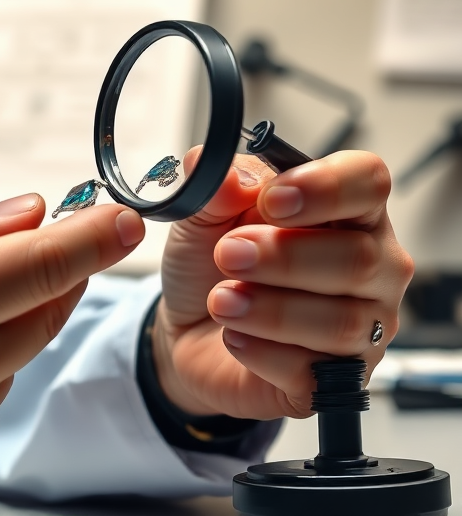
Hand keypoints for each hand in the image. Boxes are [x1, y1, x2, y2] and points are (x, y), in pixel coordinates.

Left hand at [151, 150, 413, 419]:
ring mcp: (364, 327)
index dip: (326, 187)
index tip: (273, 200)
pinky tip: (235, 338)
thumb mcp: (201, 212)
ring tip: (221, 301)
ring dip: (270, 309)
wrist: (189, 327)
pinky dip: (264, 352)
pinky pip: (316, 370)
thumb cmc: (211, 261)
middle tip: (228, 254)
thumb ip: (215, 188)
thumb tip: (230, 179)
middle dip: (283, 256)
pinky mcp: (339, 380)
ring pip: (342, 322)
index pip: (368, 182)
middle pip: (359, 258)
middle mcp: (370, 266)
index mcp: (343, 209)